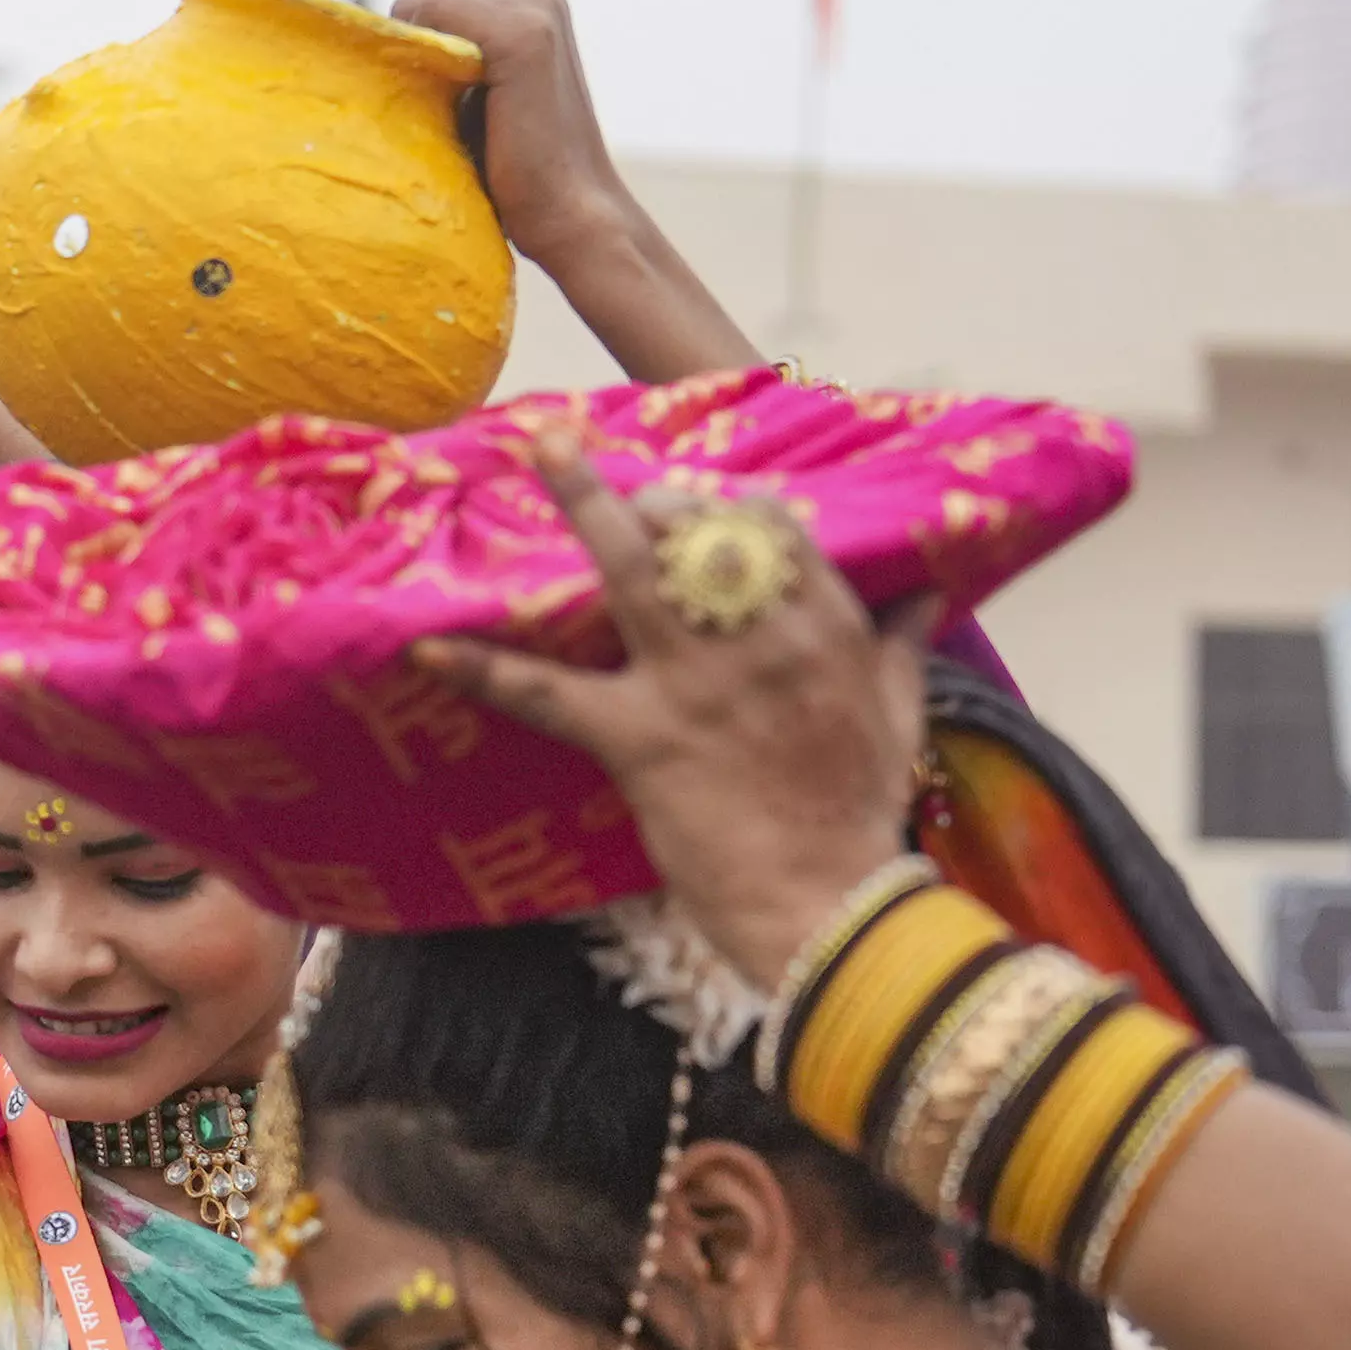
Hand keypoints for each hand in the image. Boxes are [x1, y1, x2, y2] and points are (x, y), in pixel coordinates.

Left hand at [391, 0, 635, 263]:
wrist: (569, 216)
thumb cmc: (514, 173)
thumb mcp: (473, 100)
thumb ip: (442, 65)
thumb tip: (365, 56)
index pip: (431, 7)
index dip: (418, 60)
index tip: (442, 111)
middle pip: (421, 6)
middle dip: (418, 61)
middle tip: (453, 124)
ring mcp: (531, 4)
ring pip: (421, 12)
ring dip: (419, 70)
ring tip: (458, 124)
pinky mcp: (522, 35)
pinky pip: (433, 21)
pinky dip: (424, 65)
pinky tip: (453, 115)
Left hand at [415, 424, 931, 983]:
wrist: (829, 899)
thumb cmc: (862, 811)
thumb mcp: (901, 714)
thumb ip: (903, 645)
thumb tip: (925, 592)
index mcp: (824, 627)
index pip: (771, 529)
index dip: (725, 504)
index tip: (693, 501)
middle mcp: (757, 637)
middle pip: (696, 530)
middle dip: (650, 492)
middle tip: (603, 471)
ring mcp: (692, 682)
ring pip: (630, 573)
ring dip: (583, 505)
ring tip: (546, 449)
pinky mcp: (637, 738)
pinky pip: (547, 694)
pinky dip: (483, 670)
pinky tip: (425, 648)